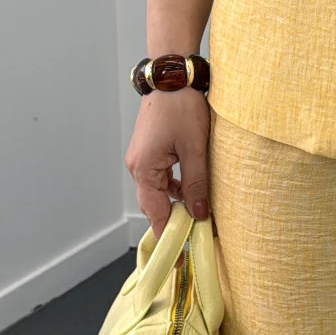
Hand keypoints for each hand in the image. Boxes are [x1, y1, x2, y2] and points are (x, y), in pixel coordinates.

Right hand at [125, 89, 209, 233]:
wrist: (173, 76)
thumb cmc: (182, 109)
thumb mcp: (195, 150)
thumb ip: (196, 185)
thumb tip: (198, 216)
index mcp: (144, 169)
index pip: (155, 213)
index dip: (167, 236)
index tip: (177, 258)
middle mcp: (137, 166)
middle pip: (153, 204)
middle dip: (171, 223)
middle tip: (190, 241)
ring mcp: (141, 158)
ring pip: (157, 191)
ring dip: (174, 205)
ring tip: (193, 219)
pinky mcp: (149, 150)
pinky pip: (159, 178)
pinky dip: (173, 188)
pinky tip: (189, 191)